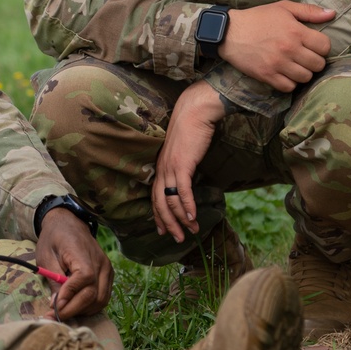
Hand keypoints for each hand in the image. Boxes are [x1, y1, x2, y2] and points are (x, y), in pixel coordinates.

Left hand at [35, 208, 112, 319]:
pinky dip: (90, 306)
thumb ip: (54, 280)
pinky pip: (103, 297)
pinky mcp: (108, 275)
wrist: (69, 224)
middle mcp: (101, 263)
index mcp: (83, 254)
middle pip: (94, 294)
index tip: (54, 306)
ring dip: (82, 310)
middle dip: (73, 309)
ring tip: (63, 312)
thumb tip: (57, 304)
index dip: (71, 296)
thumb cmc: (54, 239)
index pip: (85, 278)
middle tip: (53, 317)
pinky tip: (75, 306)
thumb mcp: (46, 257)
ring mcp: (107, 269)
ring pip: (100, 300)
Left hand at [152, 82, 225, 242]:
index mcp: (161, 168)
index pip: (155, 197)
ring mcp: (170, 168)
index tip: (163, 230)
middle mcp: (162, 170)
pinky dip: (188, 206)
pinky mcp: (182, 165)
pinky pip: (183, 191)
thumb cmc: (192, 129)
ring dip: (181, 219)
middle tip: (178, 239)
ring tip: (190, 232)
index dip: (158, 215)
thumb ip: (183, 166)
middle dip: (168, 224)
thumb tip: (189, 179)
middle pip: (160, 204)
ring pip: (171, 201)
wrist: (195, 111)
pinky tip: (193, 217)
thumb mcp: (184, 152)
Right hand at [220, 0, 334, 91]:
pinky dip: (290, 83)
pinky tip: (286, 75)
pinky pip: (288, 87)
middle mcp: (289, 49)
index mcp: (296, 31)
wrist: (229, 32)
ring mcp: (278, 64)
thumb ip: (309, 11)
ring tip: (296, 67)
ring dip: (303, 73)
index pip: (324, 46)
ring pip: (305, 78)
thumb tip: (332, 14)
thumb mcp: (283, 8)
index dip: (322, 47)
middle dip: (315, 62)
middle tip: (306, 58)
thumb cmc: (257, 18)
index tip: (314, 46)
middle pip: (317, 65)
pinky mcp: (266, 75)